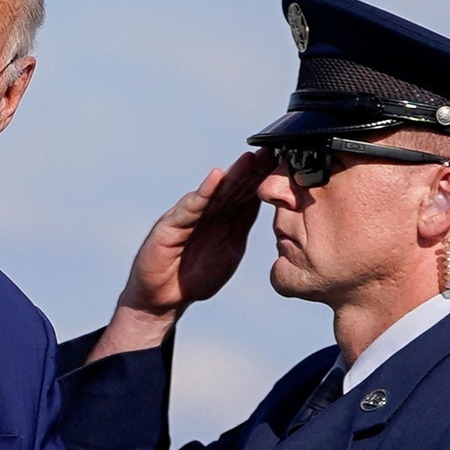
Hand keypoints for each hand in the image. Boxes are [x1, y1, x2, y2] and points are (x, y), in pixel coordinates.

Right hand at [88, 150, 274, 361]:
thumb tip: (266, 202)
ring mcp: (189, 215)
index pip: (247, 193)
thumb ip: (243, 224)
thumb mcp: (230, 249)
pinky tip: (217, 177)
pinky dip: (204, 192)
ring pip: (215, 192)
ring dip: (233, 174)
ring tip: (250, 158)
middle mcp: (207, 211)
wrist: (163, 299)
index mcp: (224, 217)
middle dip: (253, 169)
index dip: (265, 178)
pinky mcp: (171, 224)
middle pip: (234, 186)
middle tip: (273, 150)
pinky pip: (191, 207)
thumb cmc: (196, 276)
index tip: (286, 161)